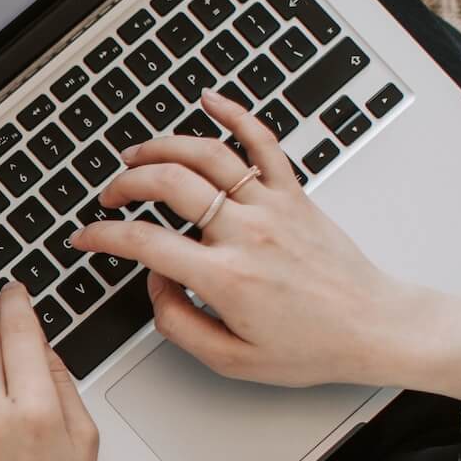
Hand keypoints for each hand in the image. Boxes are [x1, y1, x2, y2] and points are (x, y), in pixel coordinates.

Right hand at [73, 91, 460, 398]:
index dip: (103, 237)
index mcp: (227, 277)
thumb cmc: (312, 347)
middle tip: (110, 198)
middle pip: (170, 184)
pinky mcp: (295, 195)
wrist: (375, 328)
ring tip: (137, 154)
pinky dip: (235, 114)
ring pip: (208, 155)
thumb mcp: (232, 360)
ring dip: (163, 147)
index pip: (145, 243)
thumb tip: (156, 284)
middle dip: (126, 185)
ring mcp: (273, 207)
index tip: (86, 237)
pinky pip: (263, 142)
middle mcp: (247, 233)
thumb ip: (178, 323)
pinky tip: (211, 99)